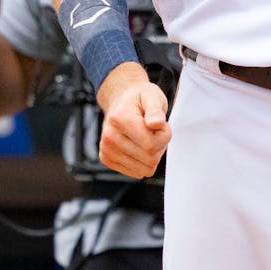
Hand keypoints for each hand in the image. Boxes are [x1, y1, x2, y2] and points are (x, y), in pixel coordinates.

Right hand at [96, 62, 171, 179]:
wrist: (121, 100)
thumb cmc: (140, 98)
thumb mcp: (152, 96)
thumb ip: (156, 110)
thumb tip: (156, 123)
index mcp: (120, 120)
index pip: (151, 145)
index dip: (164, 135)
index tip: (161, 124)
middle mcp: (109, 137)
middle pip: (150, 159)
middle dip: (160, 145)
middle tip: (154, 130)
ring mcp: (106, 150)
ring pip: (144, 169)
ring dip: (152, 154)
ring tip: (146, 136)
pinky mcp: (107, 159)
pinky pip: (136, 173)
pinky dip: (143, 161)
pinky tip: (139, 145)